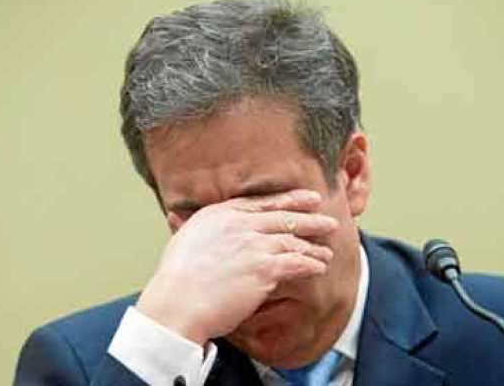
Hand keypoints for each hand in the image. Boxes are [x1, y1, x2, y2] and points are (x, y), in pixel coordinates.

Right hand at [136, 189, 337, 345]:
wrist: (176, 305)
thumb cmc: (175, 279)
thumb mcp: (180, 238)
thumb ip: (187, 224)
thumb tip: (175, 216)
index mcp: (221, 214)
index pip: (263, 202)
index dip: (290, 199)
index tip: (308, 198)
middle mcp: (240, 224)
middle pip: (284, 217)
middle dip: (310, 218)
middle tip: (328, 220)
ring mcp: (254, 245)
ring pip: (293, 241)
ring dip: (313, 247)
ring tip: (327, 252)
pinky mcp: (264, 269)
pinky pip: (296, 263)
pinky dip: (311, 265)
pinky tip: (319, 268)